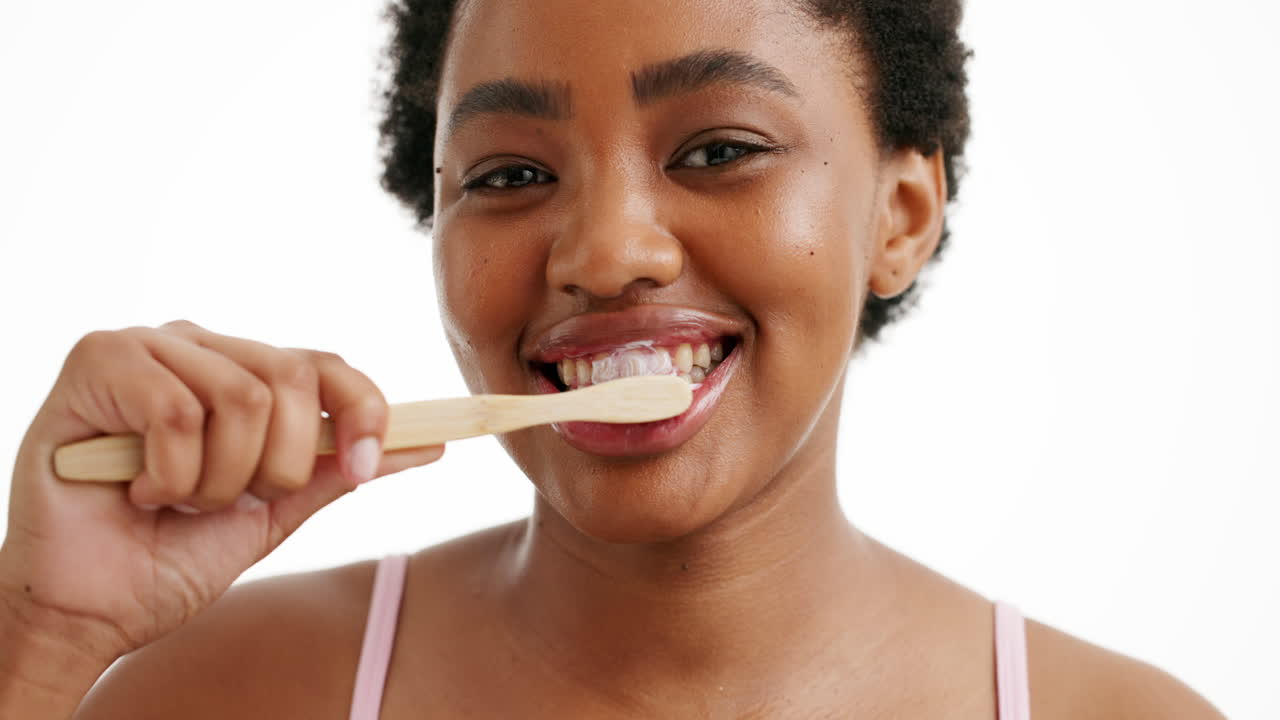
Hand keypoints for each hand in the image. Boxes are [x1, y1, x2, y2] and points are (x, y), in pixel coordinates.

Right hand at [0, 320, 443, 666]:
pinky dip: (171, 471)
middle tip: (231, 502)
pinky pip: (178, 411)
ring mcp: (150, 347)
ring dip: (219, 478)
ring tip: (176, 499)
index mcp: (243, 375)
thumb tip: (426, 444)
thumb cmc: (168, 558)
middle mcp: (201, 348)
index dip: (363, 411)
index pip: (327, 365)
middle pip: (294, 376)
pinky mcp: (99, 361)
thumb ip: (336, 472)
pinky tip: (140, 488)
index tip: (363, 468)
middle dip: (280, 463)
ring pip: (243, 397)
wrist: (88, 610)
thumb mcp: (273, 514)